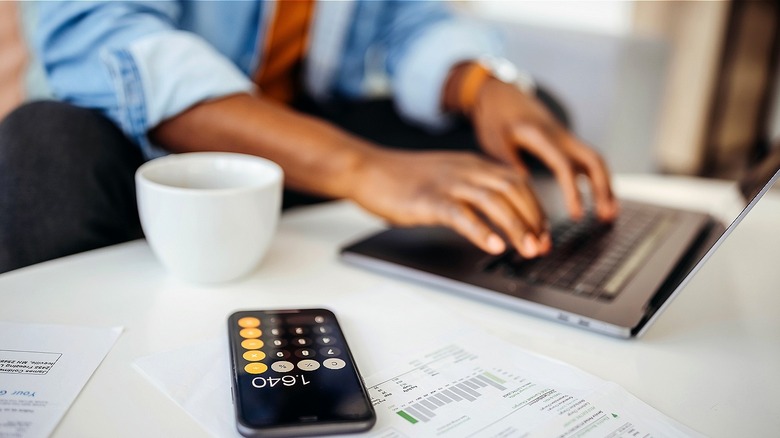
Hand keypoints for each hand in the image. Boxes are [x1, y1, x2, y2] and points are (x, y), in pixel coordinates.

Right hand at [351, 149, 551, 257]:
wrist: (366, 169)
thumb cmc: (403, 179)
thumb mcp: (446, 177)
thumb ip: (471, 190)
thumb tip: (496, 216)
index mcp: (473, 165)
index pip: (517, 183)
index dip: (536, 209)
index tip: (543, 233)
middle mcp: (466, 170)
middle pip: (513, 190)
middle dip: (533, 219)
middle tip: (541, 246)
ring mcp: (448, 183)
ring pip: (494, 201)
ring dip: (516, 226)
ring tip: (527, 250)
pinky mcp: (429, 199)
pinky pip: (461, 214)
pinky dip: (481, 230)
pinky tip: (493, 246)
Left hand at [469, 77, 618, 221]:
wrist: (500, 93)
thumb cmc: (494, 117)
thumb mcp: (494, 140)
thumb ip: (510, 163)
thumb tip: (525, 187)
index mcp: (541, 137)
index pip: (564, 166)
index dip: (573, 192)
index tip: (577, 215)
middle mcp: (560, 136)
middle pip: (593, 160)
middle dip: (603, 188)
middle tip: (607, 216)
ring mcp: (565, 138)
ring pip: (595, 160)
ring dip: (606, 185)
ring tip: (609, 213)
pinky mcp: (564, 141)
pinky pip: (587, 160)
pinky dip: (597, 179)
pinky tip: (600, 198)